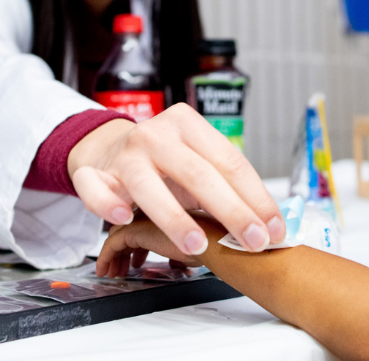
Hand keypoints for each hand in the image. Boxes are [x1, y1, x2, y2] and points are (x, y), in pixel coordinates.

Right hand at [68, 103, 284, 256]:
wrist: (107, 147)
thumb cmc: (162, 162)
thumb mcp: (195, 161)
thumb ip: (224, 185)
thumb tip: (268, 224)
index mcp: (188, 124)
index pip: (229, 161)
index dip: (255, 197)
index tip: (273, 227)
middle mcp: (157, 134)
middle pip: (198, 174)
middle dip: (231, 211)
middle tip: (253, 241)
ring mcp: (125, 153)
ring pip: (150, 187)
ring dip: (175, 219)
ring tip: (197, 245)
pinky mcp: (94, 172)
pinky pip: (97, 190)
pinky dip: (107, 205)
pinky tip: (123, 218)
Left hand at [96, 214, 213, 277]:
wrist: (212, 242)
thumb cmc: (211, 243)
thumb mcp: (192, 245)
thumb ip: (180, 250)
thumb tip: (177, 264)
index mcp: (167, 209)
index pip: (144, 225)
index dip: (139, 246)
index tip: (137, 261)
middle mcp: (152, 210)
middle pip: (130, 229)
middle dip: (125, 252)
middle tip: (123, 269)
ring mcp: (142, 217)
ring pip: (118, 236)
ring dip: (115, 257)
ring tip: (115, 272)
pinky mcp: (133, 229)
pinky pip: (111, 244)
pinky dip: (105, 258)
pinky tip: (105, 270)